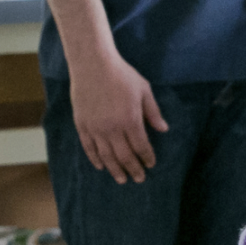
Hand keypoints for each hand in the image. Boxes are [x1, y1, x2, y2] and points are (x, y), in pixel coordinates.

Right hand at [69, 51, 167, 183]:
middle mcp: (112, 129)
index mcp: (130, 120)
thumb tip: (164, 129)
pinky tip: (101, 166)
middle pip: (124, 156)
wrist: (93, 65)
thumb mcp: (143, 90)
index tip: (151, 164)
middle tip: (139, 179)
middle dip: (133, 169)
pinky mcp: (82, 125)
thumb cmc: (122, 75)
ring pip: (106, 157)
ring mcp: (95, 129)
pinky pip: (89, 148)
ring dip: (115, 170)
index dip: (147, 157)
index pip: (141, 146)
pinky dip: (95, 160)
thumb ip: (153, 112)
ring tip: (122, 179)